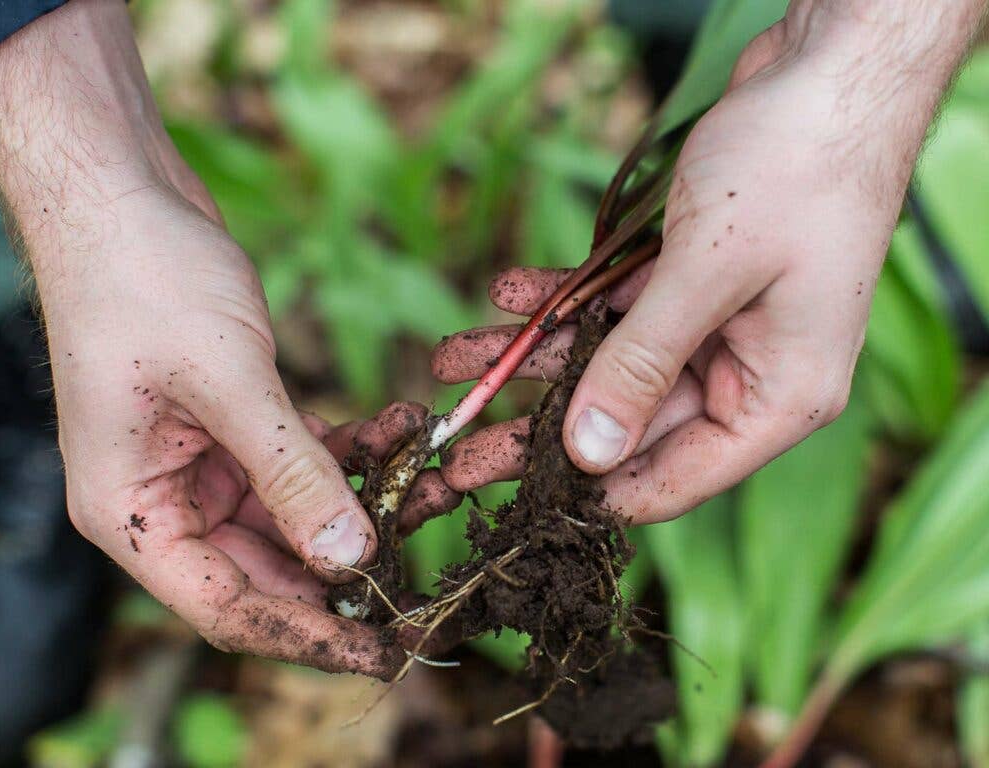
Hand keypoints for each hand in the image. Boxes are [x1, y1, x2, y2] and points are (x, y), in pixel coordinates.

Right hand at [0, 0, 460, 676]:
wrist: (122, 197)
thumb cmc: (142, 281)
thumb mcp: (228, 382)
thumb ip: (291, 475)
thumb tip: (350, 558)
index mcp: (134, 516)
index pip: (231, 610)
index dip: (312, 637)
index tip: (388, 650)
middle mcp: (165, 504)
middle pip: (272, 570)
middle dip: (354, 560)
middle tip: (431, 554)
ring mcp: (201, 465)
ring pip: (299, 514)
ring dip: (365, 494)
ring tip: (430, 469)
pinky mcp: (234, 427)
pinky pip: (305, 462)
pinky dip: (353, 449)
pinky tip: (402, 424)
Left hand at [431, 0, 979, 522]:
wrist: (827, 68)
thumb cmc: (796, 167)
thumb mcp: (709, 272)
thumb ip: (643, 364)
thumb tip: (588, 451)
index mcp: (778, 399)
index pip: (674, 480)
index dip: (592, 491)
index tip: (517, 501)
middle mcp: (748, 373)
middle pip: (628, 423)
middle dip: (538, 427)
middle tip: (458, 451)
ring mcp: (718, 325)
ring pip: (609, 361)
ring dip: (534, 353)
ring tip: (453, 357)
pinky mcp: (691, 281)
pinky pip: (616, 304)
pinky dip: (566, 297)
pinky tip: (510, 293)